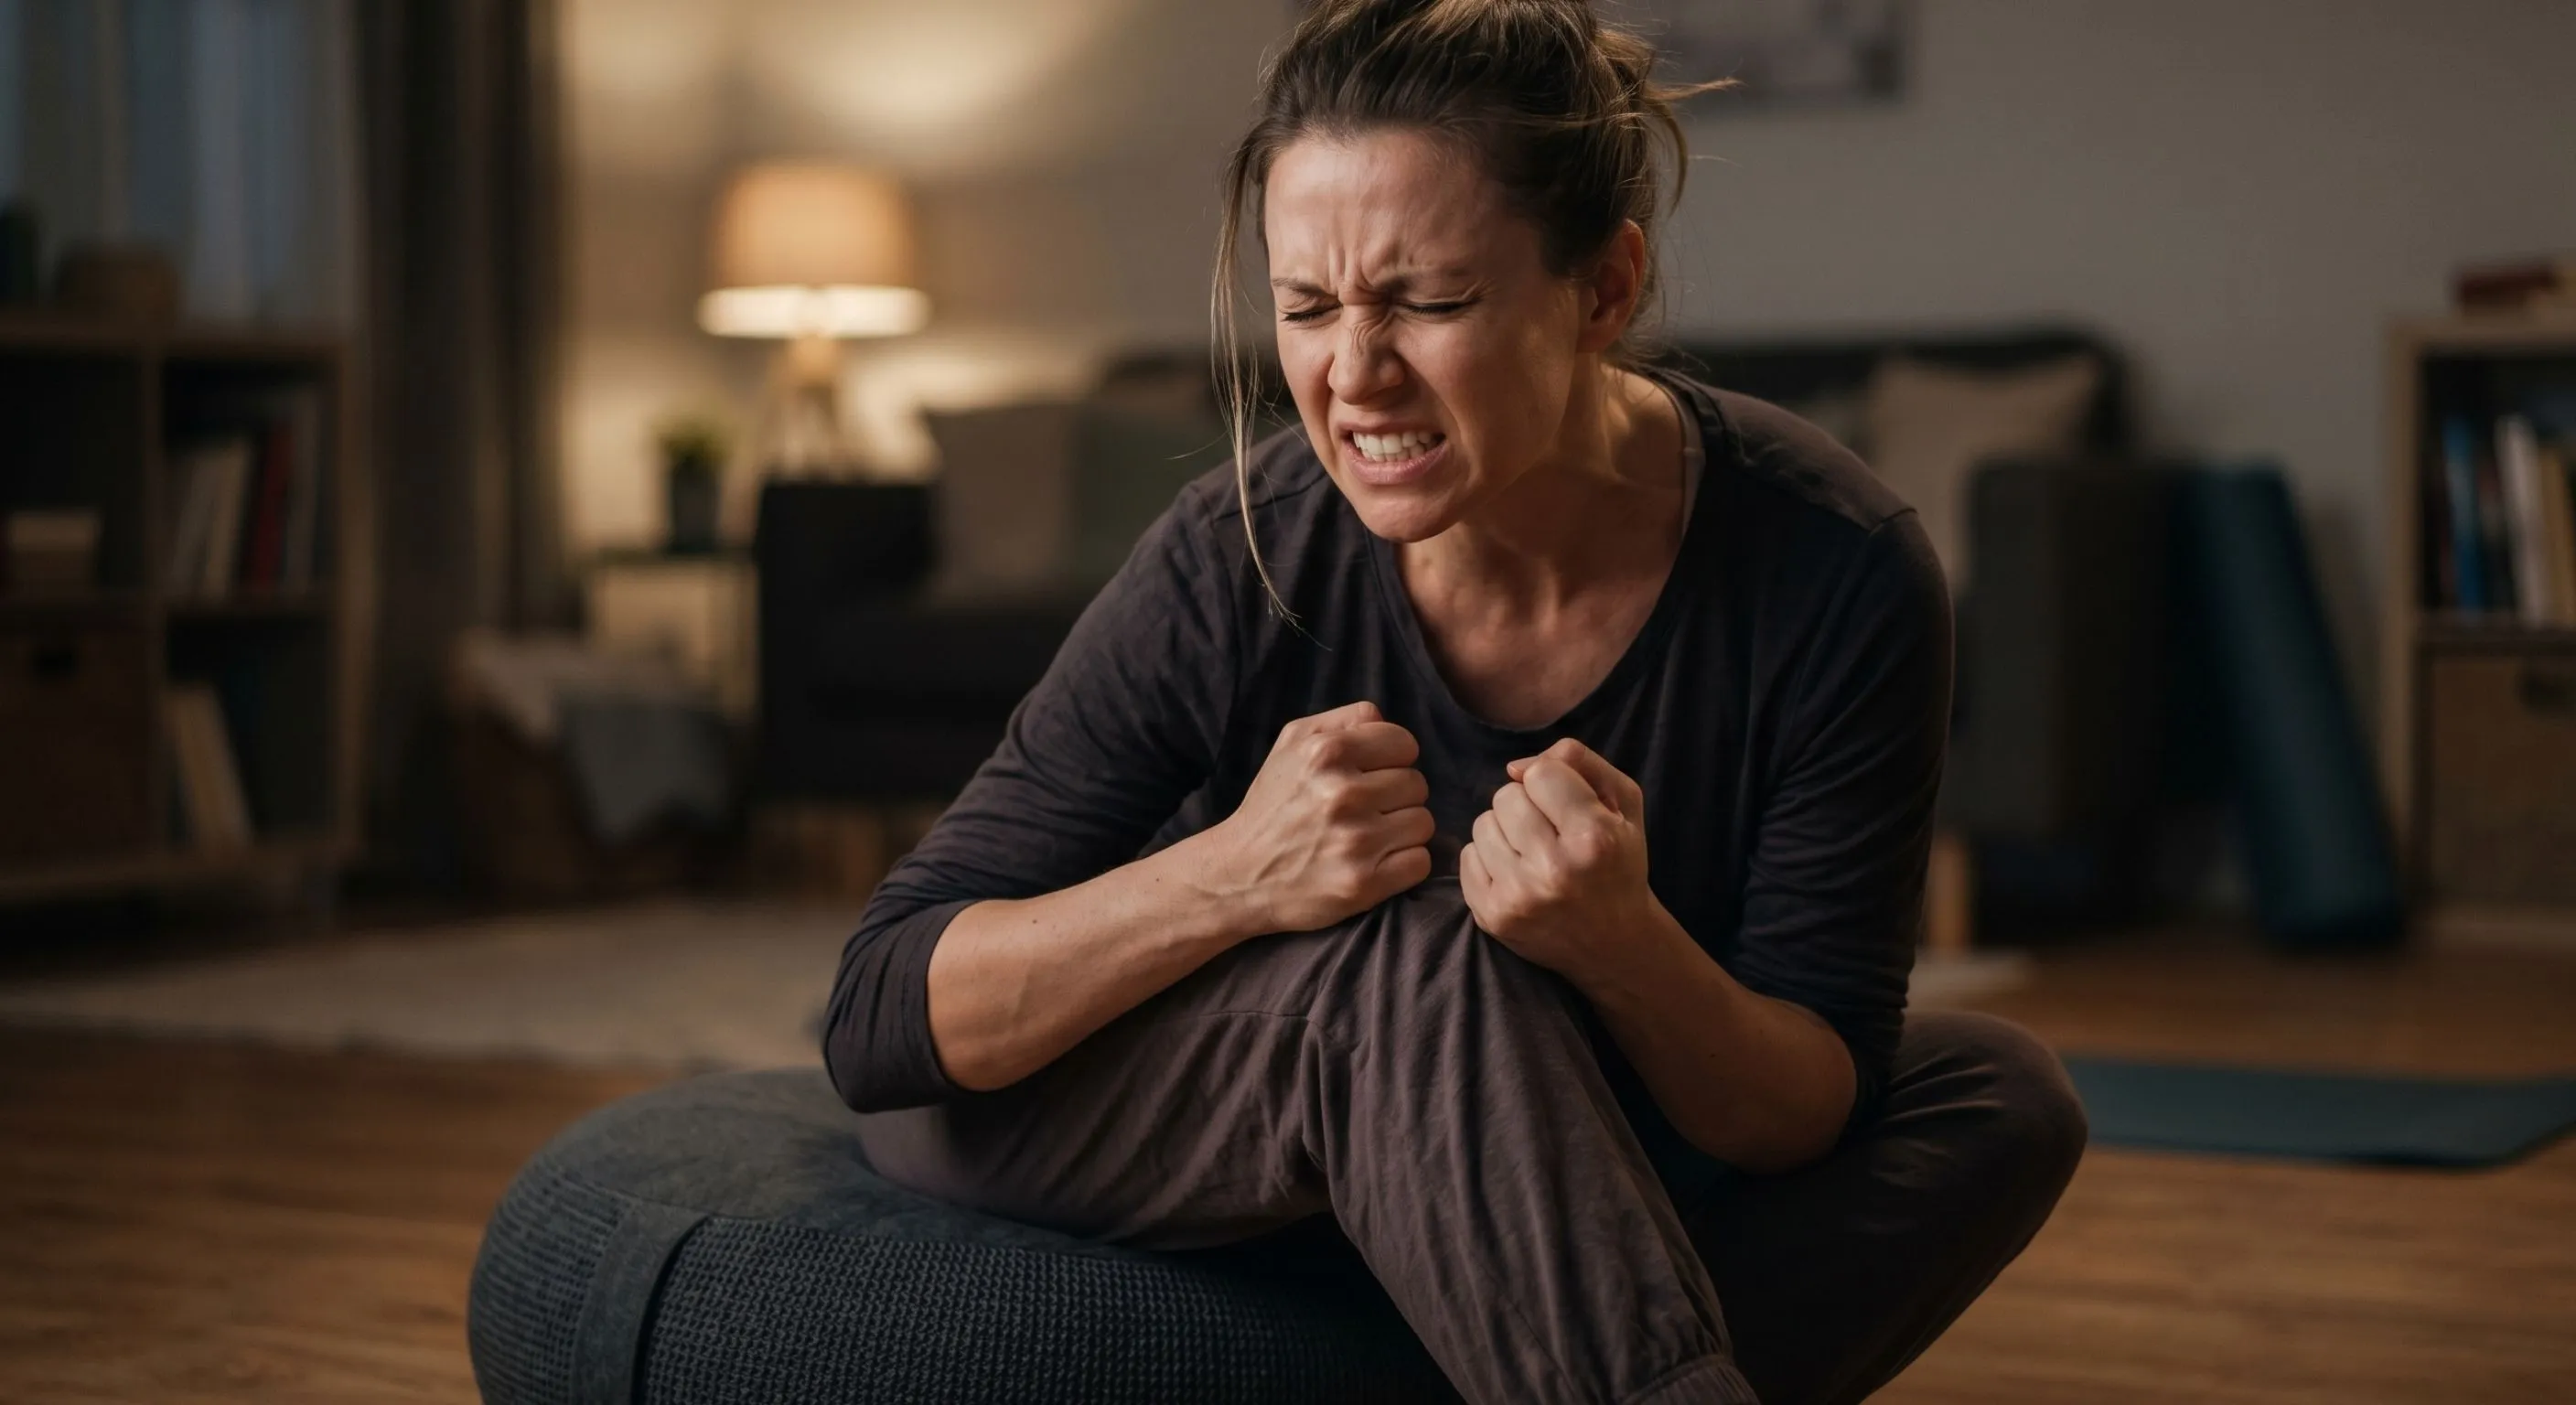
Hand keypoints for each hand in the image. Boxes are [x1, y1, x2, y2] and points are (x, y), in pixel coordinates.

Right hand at [1205, 700, 1435, 933]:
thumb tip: (1384, 721)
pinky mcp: (1363, 884)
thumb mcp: (1292, 743)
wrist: (1238, 876)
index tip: (1371, 776)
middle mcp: (1343, 794)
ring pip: (1423, 822)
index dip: (1392, 759)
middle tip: (1367, 810)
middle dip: (1395, 796)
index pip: (1404, 744)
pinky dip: (1404, 863)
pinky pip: (1420, 862)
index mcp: (1327, 753)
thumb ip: (1343, 719)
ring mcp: (1355, 842)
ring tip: (1370, 836)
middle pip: (1417, 784)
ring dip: (1402, 830)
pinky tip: (1376, 861)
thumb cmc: (1272, 806)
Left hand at [1460, 737, 1654, 983]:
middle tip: (1550, 832)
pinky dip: (1488, 858)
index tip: (1568, 806)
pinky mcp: (1492, 917)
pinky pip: (1467, 857)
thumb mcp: (1624, 804)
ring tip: (1533, 852)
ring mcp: (1519, 897)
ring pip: (1482, 824)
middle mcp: (1554, 869)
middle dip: (1526, 805)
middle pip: (1505, 796)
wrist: (1614, 943)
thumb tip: (1515, 767)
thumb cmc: (1618, 863)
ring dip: (1504, 831)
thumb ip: (1579, 762)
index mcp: (1594, 838)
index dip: (1553, 782)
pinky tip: (1517, 874)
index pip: (1540, 773)